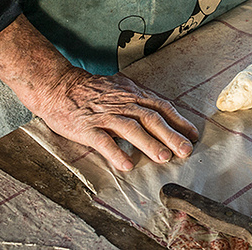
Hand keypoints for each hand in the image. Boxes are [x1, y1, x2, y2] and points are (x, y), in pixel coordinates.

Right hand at [0, 17, 198, 171]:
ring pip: (131, 128)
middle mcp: (122, 102)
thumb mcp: (120, 87)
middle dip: (171, 135)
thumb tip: (164, 112)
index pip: (161, 106)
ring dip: (149, 144)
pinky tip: (126, 165)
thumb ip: (140, 98)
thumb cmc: (92, 91)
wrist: (58, 87)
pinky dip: (115, 153)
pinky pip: (103, 141)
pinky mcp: (86, 127)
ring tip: (163, 158)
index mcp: (132, 93)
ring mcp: (104, 114)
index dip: (179, 121)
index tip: (193, 135)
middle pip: (151, 118)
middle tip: (186, 151)